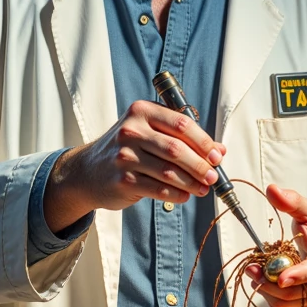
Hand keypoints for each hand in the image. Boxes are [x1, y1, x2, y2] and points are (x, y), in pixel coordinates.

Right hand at [43, 101, 225, 231]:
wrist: (88, 170)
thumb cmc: (127, 148)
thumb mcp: (150, 133)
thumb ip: (183, 138)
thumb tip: (219, 151)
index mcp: (141, 111)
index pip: (181, 123)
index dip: (204, 141)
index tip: (216, 156)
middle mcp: (131, 131)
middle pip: (177, 149)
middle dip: (200, 165)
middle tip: (213, 176)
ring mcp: (125, 156)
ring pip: (169, 171)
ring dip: (192, 182)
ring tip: (203, 188)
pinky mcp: (123, 179)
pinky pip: (158, 188)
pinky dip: (177, 194)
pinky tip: (186, 195)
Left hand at [247, 184, 306, 306]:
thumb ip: (292, 202)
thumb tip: (272, 190)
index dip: (297, 276)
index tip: (280, 278)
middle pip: (296, 292)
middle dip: (269, 283)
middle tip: (251, 269)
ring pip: (290, 304)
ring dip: (267, 292)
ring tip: (255, 274)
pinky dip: (273, 300)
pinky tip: (267, 284)